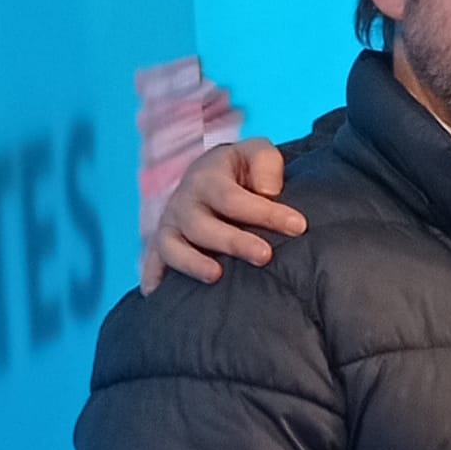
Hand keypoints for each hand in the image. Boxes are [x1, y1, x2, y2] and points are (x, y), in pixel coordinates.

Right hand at [140, 139, 302, 292]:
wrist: (212, 175)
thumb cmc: (244, 170)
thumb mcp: (258, 154)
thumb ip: (266, 164)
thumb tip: (268, 191)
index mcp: (207, 177)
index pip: (234, 198)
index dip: (265, 213)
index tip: (298, 226)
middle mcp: (183, 202)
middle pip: (202, 226)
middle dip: (234, 242)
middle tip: (265, 256)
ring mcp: (170, 226)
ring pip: (172, 247)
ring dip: (192, 263)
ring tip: (216, 276)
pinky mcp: (162, 246)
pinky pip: (152, 263)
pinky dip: (154, 278)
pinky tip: (159, 294)